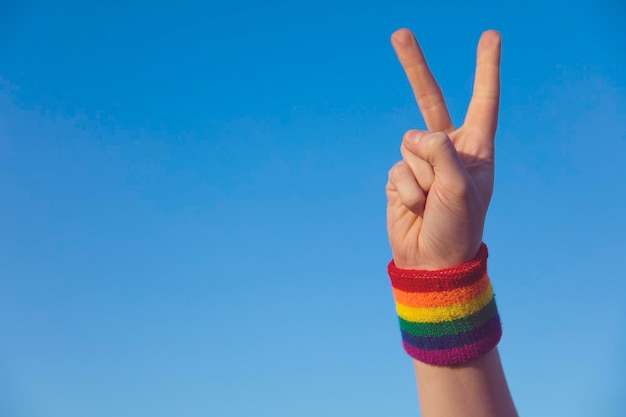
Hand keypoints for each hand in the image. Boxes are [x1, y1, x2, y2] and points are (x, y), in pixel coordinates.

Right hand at [386, 29, 501, 269]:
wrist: (432, 264)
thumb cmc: (457, 229)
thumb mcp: (460, 189)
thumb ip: (441, 152)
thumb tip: (412, 135)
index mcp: (476, 149)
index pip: (483, 101)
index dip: (486, 69)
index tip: (490, 35)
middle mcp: (448, 150)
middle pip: (430, 100)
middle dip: (414, 67)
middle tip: (399, 33)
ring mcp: (422, 162)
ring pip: (409, 145)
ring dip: (420, 177)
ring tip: (432, 202)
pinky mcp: (400, 176)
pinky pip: (396, 168)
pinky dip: (406, 190)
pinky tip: (416, 208)